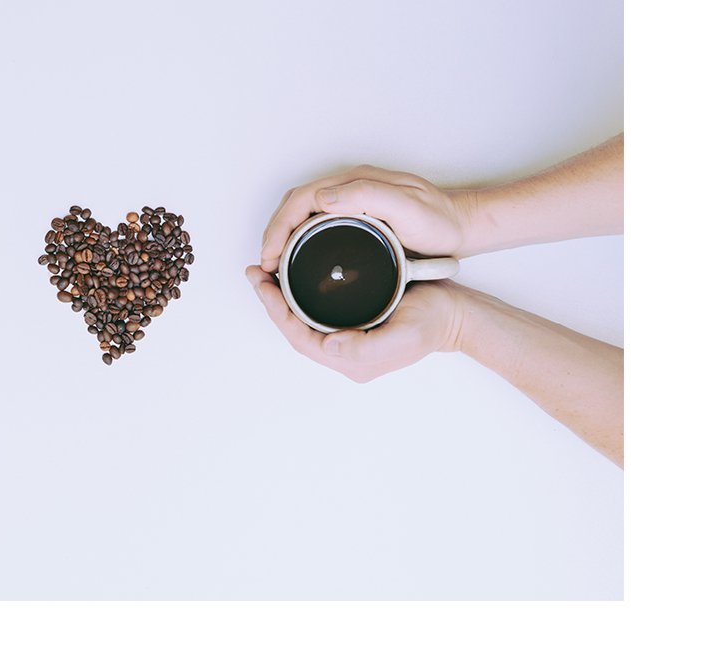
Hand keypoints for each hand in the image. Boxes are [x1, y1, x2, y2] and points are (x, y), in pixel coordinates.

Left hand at [245, 266, 464, 382]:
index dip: (277, 312)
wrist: (456, 314)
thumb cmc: (433, 323)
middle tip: (255, 273)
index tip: (263, 285)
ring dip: (281, 298)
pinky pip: (315, 312)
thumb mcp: (404, 336)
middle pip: (295, 328)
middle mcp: (344, 353)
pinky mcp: (353, 322)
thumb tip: (329, 345)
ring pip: (302, 320)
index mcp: (350, 360)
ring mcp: (347, 338)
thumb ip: (366, 347)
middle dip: (271, 302)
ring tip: (265, 273)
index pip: (299, 337)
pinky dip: (298, 295)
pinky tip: (291, 277)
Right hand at [259, 165, 476, 271]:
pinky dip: (299, 240)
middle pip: (296, 205)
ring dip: (284, 236)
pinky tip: (298, 258)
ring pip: (304, 214)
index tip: (270, 254)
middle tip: (265, 264)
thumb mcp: (407, 207)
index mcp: (355, 182)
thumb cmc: (440, 221)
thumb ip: (367, 196)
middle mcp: (350, 188)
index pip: (301, 199)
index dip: (279, 226)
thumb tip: (321, 197)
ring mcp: (353, 201)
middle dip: (274, 232)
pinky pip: (317, 223)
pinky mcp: (357, 216)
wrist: (463, 226)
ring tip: (275, 263)